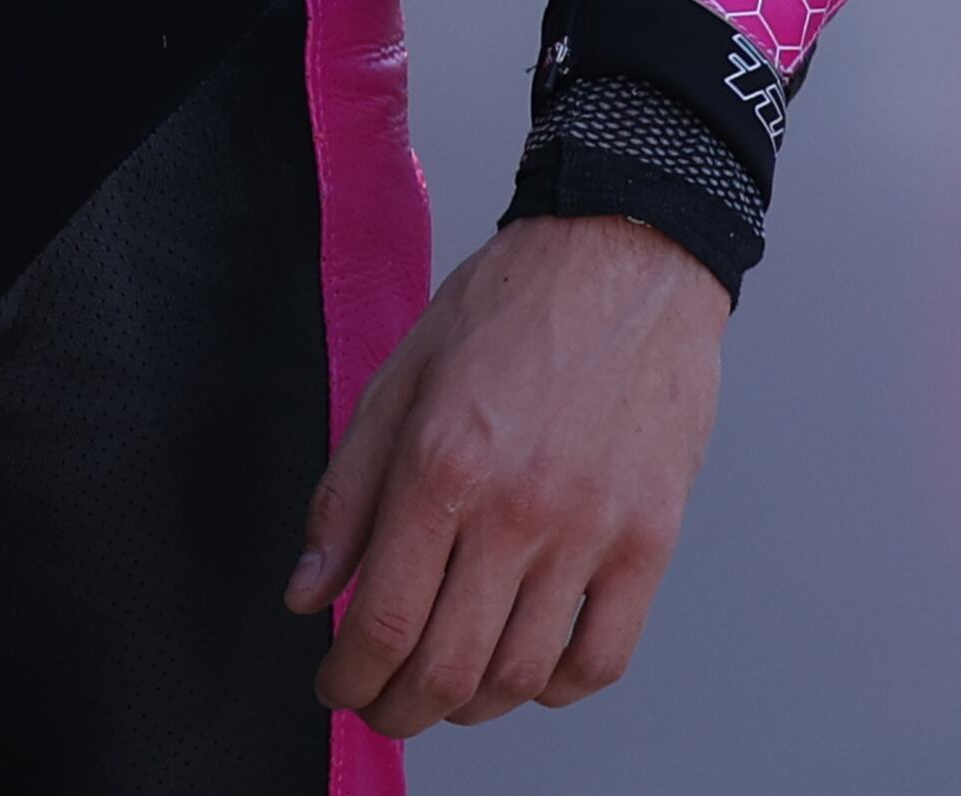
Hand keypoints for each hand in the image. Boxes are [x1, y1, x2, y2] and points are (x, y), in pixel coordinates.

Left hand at [288, 211, 727, 733]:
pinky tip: (528, 669)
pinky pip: (603, 658)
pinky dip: (557, 688)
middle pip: (448, 668)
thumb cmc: (515, 303)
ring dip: (471, 706)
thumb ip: (347, 493)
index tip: (338, 684)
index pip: (384, 620)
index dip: (349, 677)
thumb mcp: (401, 378)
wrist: (626, 251)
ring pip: (522, 676)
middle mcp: (519, 506)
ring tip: (448, 688)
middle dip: (399, 708)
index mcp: (445, 463)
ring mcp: (593, 527)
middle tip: (381, 703)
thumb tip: (308, 592)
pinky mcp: (652, 536)